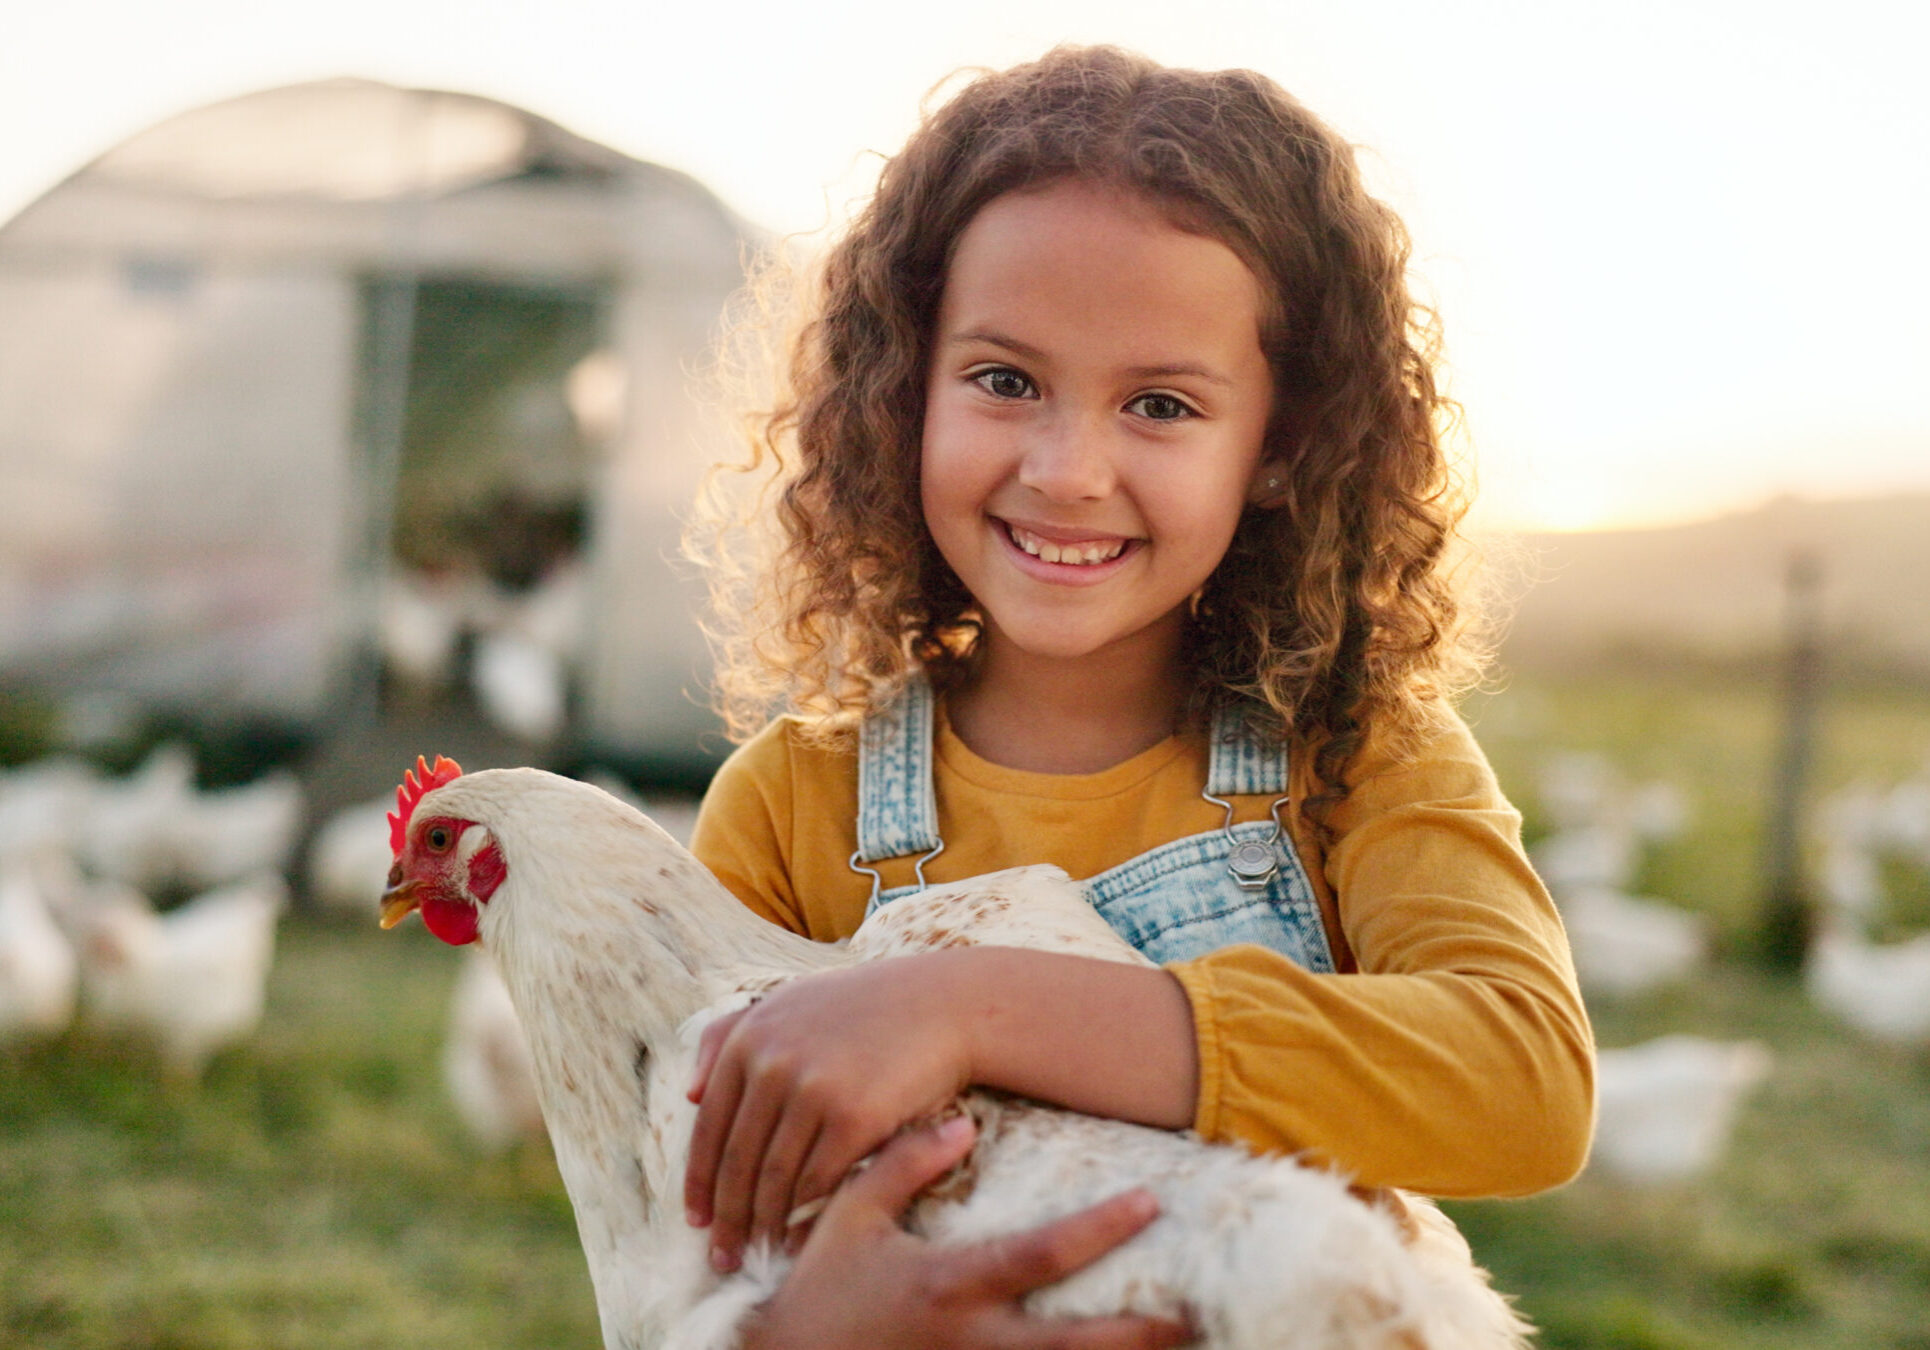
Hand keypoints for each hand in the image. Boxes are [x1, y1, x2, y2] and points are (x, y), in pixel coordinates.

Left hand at [684, 956, 972, 1270]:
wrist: (945, 1006)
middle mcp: (773, 1062)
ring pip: (774, 1178)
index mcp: (750, 1038)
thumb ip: (729, 1033)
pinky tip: (801, 1240)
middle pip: (737, 1160)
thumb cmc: (867, 1008)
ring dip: (763, 1226)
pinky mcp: (856, 1116)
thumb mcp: (791, 1002)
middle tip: (723, 1258)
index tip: (697, 1220)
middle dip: (727, 1218)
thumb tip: (689, 1094)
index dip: (699, 1181)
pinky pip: (818, 1182)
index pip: (709, 1126)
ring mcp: (813, 1089)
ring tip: (760, 1256)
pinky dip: (806, 1218)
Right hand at [741, 1115, 1193, 1349]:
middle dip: (1142, 1334)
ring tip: (1179, 1346)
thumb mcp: (852, 1218)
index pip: (1042, 1254)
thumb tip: (963, 1121)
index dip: (1102, 1228)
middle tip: (1197, 1312)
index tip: (1150, 1202)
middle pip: (1078, 1346)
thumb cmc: (817, 1294)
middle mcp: (972, 1344)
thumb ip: (903, 1165)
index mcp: (949, 1286)